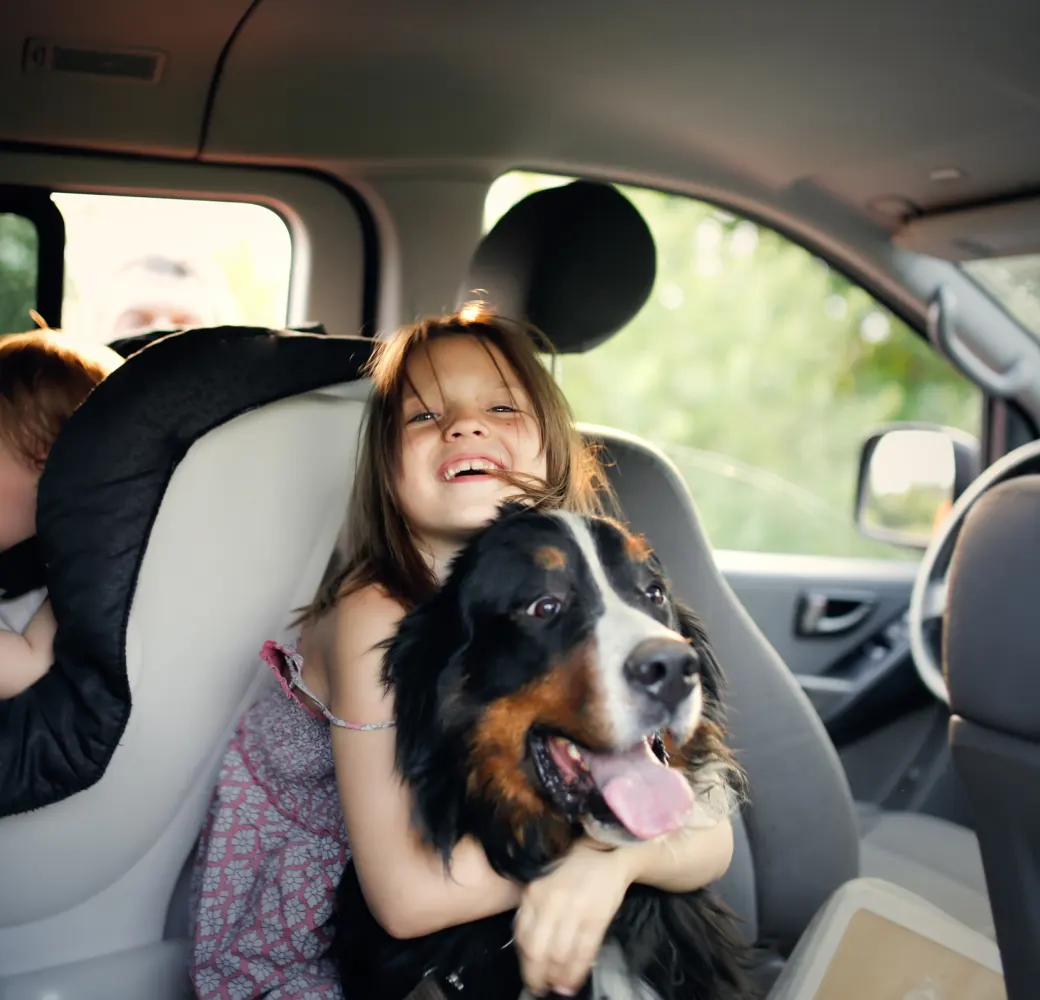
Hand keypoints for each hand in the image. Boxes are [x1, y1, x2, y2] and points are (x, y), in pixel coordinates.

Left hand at [513, 838, 633, 996]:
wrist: (607, 850)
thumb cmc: (572, 866)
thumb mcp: (544, 880)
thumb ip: (534, 907)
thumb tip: (526, 943)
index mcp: (534, 892)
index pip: (522, 934)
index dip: (524, 960)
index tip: (529, 973)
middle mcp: (550, 901)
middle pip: (537, 949)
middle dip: (537, 974)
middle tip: (540, 987)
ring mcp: (574, 909)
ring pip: (560, 954)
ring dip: (558, 978)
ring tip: (558, 989)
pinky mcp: (596, 916)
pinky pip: (584, 951)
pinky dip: (577, 971)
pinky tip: (574, 981)